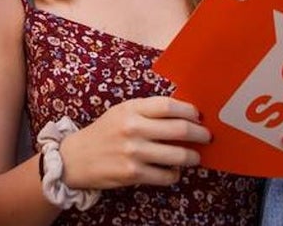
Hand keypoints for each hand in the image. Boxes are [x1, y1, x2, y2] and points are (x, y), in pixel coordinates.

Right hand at [58, 97, 208, 189]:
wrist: (76, 158)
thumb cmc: (104, 133)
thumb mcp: (121, 112)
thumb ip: (147, 111)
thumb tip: (183, 114)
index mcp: (131, 109)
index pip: (169, 105)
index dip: (189, 111)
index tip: (198, 116)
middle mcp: (133, 128)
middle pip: (180, 129)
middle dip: (200, 134)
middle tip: (206, 136)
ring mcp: (134, 152)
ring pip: (179, 155)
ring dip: (193, 157)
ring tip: (194, 156)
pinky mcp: (133, 173)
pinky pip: (167, 176)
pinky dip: (174, 174)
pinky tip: (171, 170)